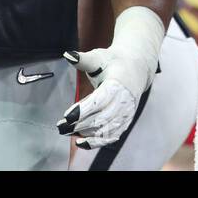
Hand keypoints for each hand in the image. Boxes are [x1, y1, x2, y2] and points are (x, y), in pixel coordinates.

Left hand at [58, 7, 163, 147]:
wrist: (136, 68)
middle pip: (101, 118)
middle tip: (61, 126)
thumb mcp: (99, 57)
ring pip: (105, 130)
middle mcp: (124, 100)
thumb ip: (83, 59)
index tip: (67, 116)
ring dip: (85, 134)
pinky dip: (97, 142)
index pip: (100, 100)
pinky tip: (81, 143)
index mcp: (118, 84)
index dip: (84, 110)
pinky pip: (111, 136)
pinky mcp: (125, 121)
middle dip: (79, 124)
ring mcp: (126, 113)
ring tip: (67, 132)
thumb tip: (68, 55)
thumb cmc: (114, 62)